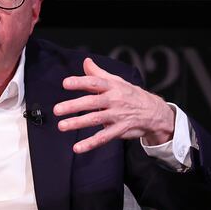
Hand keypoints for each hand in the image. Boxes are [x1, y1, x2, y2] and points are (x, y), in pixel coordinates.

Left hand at [53, 58, 174, 153]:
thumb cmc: (130, 94)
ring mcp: (117, 115)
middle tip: (57, 109)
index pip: (94, 83)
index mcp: (112, 86)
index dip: (80, 82)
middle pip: (92, 102)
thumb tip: (86, 61)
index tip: (65, 83)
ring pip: (95, 119)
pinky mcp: (120, 129)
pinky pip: (104, 137)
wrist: (154, 111)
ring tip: (62, 126)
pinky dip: (90, 143)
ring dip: (78, 123)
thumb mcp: (117, 81)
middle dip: (74, 105)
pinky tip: (77, 148)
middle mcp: (114, 100)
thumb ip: (98, 73)